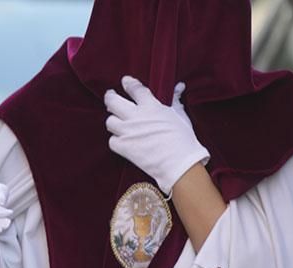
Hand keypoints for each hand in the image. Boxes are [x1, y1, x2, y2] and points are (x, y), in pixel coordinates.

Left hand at [104, 76, 209, 195]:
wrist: (178, 162)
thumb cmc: (183, 138)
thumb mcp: (180, 115)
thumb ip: (175, 99)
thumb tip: (179, 86)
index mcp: (150, 106)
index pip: (134, 89)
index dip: (128, 83)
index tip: (125, 81)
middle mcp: (135, 117)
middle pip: (112, 101)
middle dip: (110, 97)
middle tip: (110, 96)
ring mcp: (127, 132)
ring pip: (110, 121)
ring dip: (113, 120)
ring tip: (117, 120)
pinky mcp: (123, 147)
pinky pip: (111, 140)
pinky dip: (115, 139)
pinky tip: (121, 139)